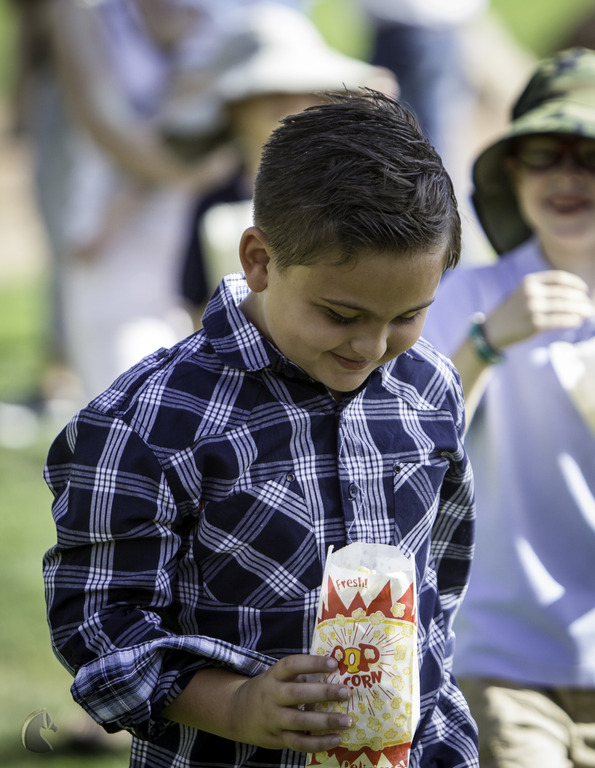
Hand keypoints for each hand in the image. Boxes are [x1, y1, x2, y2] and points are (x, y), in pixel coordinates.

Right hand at [232, 655, 351, 752]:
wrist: (236, 713)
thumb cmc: (267, 690)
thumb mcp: (275, 677)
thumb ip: (298, 675)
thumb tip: (334, 673)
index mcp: (273, 676)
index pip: (292, 665)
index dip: (312, 663)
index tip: (334, 662)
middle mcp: (271, 697)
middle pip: (298, 694)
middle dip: (324, 693)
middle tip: (346, 692)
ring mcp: (273, 720)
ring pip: (300, 721)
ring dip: (326, 722)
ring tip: (348, 720)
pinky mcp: (277, 739)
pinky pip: (299, 743)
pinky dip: (318, 743)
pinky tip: (336, 739)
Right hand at [484, 270, 593, 349]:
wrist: (492, 330)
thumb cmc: (512, 312)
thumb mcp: (523, 294)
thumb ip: (543, 289)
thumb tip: (573, 293)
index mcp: (529, 282)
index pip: (559, 278)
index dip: (575, 283)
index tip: (584, 290)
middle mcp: (531, 293)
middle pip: (565, 293)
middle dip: (581, 299)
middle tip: (589, 305)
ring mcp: (533, 308)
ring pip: (565, 307)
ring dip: (580, 310)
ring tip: (589, 313)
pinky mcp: (535, 324)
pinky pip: (560, 321)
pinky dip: (572, 320)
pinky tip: (577, 321)